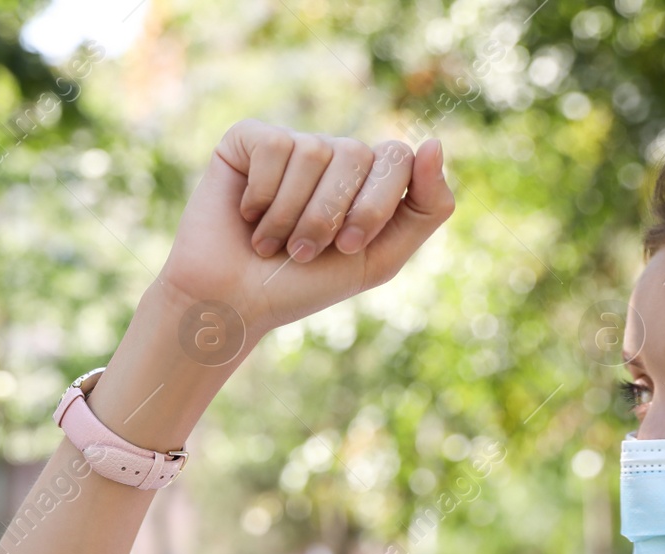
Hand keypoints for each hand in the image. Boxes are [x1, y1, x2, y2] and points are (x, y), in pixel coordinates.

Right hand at [158, 121, 454, 342]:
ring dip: (290, 213)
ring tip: (270, 242)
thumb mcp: (379, 259)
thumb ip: (426, 209)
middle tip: (303, 251)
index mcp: (364, 179)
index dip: (373, 205)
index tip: (345, 247)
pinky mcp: (245, 140)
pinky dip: (262, 194)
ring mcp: (288, 144)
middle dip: (329, 214)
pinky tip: (247, 214)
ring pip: (313, 152)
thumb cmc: (301, 286)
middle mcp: (329, 154)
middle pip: (356, 153)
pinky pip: (274, 146)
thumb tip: (433, 143)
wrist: (231, 304)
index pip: (396, 158)